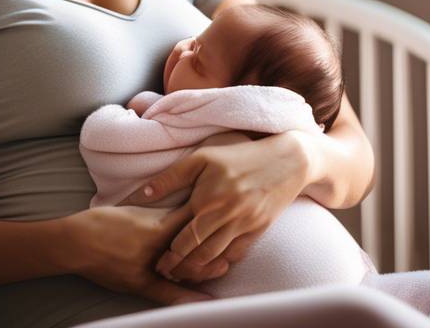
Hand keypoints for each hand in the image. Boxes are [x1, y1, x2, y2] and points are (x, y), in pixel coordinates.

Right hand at [66, 204, 214, 305]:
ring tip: (224, 269)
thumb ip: (159, 213)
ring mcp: (150, 265)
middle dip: (214, 248)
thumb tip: (182, 210)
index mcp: (156, 225)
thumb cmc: (103, 223)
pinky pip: (169, 292)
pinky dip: (188, 295)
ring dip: (205, 269)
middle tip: (233, 248)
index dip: (209, 222)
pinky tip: (207, 300)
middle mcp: (157, 245)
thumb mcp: (134, 213)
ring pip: (185, 267)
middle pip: (193, 246)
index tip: (228, 218)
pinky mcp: (140, 283)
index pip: (190, 222)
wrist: (75, 242)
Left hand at [117, 131, 309, 283]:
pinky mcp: (259, 229)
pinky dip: (223, 263)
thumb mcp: (203, 157)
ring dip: (199, 269)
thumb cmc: (240, 155)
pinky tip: (211, 266)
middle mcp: (226, 214)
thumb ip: (172, 176)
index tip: (157, 263)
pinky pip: (236, 254)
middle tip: (167, 274)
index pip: (182, 235)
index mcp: (208, 198)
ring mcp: (244, 224)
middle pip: (197, 252)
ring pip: (216, 257)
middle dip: (180, 267)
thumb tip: (143, 194)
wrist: (286, 160)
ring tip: (184, 274)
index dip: (169, 253)